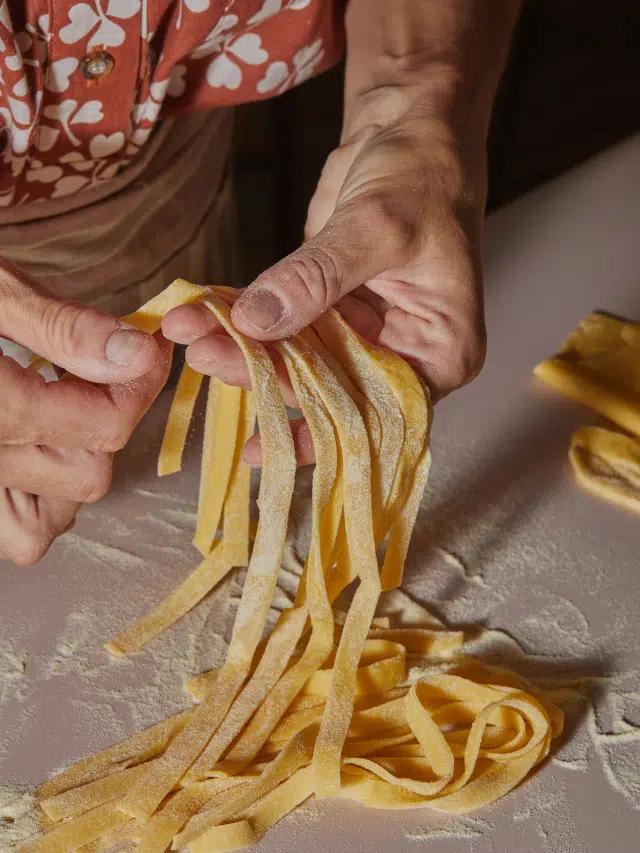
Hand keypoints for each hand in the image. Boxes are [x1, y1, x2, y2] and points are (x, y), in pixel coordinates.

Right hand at [0, 261, 171, 564]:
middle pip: (86, 475)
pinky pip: (18, 533)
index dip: (137, 385)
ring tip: (51, 404)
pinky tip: (26, 442)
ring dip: (72, 464)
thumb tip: (135, 352)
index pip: (100, 426)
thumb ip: (59, 328)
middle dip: (107, 418)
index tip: (144, 345)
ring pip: (52, 517)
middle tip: (97, 366)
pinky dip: (36, 498)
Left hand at [163, 82, 486, 463]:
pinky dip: (244, 320)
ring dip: (244, 350)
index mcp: (438, 352)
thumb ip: (318, 277)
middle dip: (266, 377)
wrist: (408, 126)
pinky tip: (202, 318)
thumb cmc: (423, 175)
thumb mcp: (377, 227)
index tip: (266, 445)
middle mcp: (401, 353)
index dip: (320, 431)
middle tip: (208, 358)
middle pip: (328, 389)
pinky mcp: (326, 307)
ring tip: (192, 336)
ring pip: (297, 360)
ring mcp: (360, 332)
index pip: (378, 412)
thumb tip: (257, 321)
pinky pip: (282, 326)